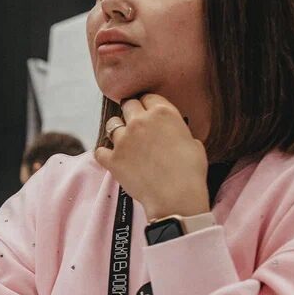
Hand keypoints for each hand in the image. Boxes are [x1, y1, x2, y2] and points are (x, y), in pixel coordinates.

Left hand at [95, 94, 209, 220]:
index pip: (148, 97)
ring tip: (124, 141)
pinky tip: (112, 157)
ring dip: (117, 131)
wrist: (176, 197)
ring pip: (111, 125)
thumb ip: (177, 131)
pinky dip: (104, 154)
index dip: (148, 104)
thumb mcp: (193, 142)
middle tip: (136, 124)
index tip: (148, 111)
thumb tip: (173, 133)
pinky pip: (100, 150)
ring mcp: (123, 140)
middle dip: (131, 112)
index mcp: (163, 113)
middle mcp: (140, 121)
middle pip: (128, 105)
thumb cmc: (190, 171)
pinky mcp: (112, 159)